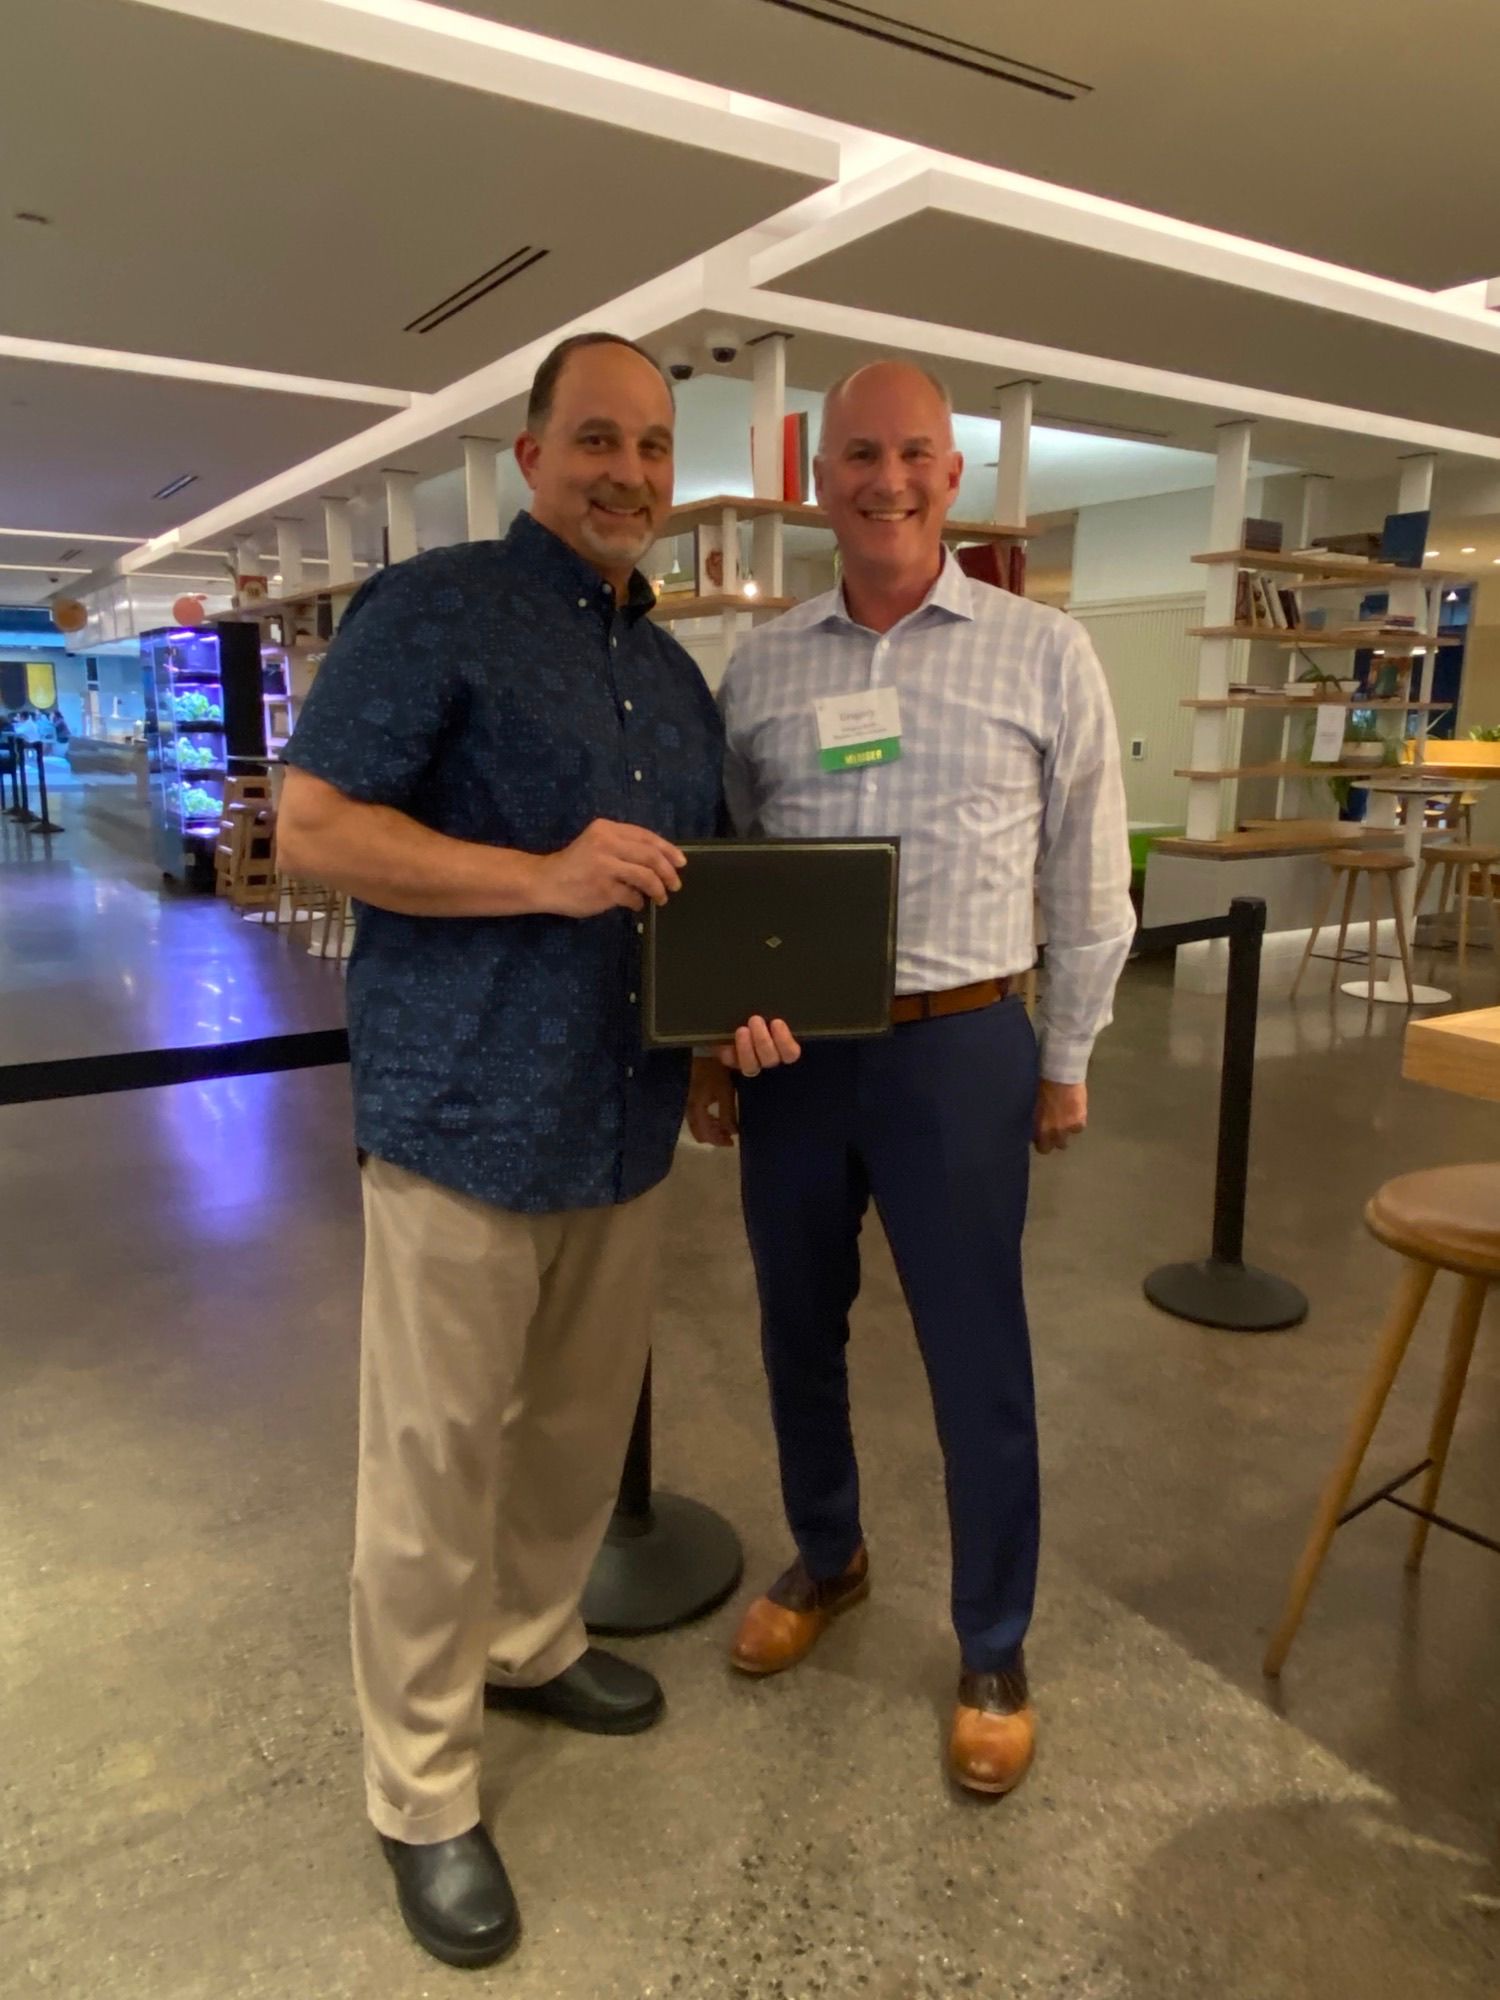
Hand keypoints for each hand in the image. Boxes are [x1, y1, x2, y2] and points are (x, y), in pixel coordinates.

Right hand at [531, 819, 684, 918]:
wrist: (545, 882)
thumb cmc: (573, 864)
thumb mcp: (596, 844)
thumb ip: (623, 847)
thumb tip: (660, 862)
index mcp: (606, 828)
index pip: (645, 836)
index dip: (667, 849)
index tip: (680, 862)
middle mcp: (606, 843)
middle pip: (650, 856)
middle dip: (668, 871)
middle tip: (675, 883)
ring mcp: (605, 867)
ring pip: (646, 876)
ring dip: (658, 888)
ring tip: (661, 897)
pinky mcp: (603, 889)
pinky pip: (632, 896)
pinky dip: (638, 901)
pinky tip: (636, 904)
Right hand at [686, 1056, 738, 1145]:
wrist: (697, 1049)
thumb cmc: (713, 1069)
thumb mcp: (724, 1090)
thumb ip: (728, 1113)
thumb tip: (733, 1132)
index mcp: (697, 1110)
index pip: (705, 1135)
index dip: (719, 1141)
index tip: (732, 1142)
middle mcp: (688, 1109)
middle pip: (699, 1132)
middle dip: (714, 1136)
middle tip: (729, 1135)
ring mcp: (685, 1102)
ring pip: (697, 1123)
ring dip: (710, 1127)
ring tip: (724, 1125)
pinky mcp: (686, 1094)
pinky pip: (695, 1114)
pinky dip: (706, 1118)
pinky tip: (714, 1112)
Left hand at [715, 1016, 800, 1077]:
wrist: (749, 1022)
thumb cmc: (772, 1017)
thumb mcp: (782, 1015)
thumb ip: (787, 1014)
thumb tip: (792, 999)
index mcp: (787, 1051)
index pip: (790, 1053)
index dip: (784, 1041)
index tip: (777, 1022)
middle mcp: (770, 1061)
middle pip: (770, 1059)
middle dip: (762, 1040)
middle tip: (755, 1020)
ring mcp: (752, 1064)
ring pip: (751, 1066)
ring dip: (746, 1049)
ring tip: (742, 1030)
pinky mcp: (734, 1062)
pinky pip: (731, 1063)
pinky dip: (728, 1054)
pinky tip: (725, 1045)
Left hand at [1034, 1079, 1086, 1154]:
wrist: (1060, 1075)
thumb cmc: (1041, 1086)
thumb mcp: (1032, 1105)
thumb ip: (1035, 1119)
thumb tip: (1034, 1126)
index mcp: (1039, 1128)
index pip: (1041, 1147)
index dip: (1041, 1142)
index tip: (1040, 1136)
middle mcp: (1054, 1131)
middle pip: (1055, 1146)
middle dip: (1053, 1141)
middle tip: (1052, 1130)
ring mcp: (1068, 1127)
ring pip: (1067, 1139)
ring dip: (1065, 1133)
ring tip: (1063, 1122)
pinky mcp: (1080, 1119)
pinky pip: (1078, 1129)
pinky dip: (1076, 1124)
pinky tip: (1074, 1115)